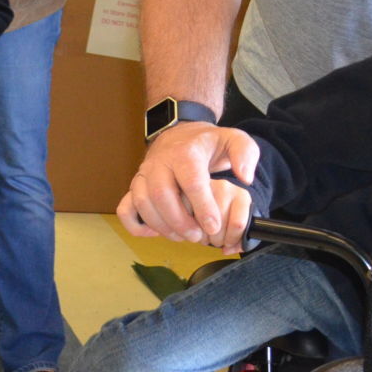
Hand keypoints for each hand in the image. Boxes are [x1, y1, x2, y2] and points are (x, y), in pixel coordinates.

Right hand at [118, 123, 259, 243]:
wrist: (180, 134)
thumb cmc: (208, 143)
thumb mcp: (233, 139)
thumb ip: (245, 154)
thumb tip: (245, 178)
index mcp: (185, 152)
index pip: (190, 181)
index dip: (202, 206)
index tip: (214, 225)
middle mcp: (159, 162)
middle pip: (161, 194)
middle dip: (180, 221)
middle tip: (198, 236)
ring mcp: (144, 174)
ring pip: (142, 202)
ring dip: (161, 225)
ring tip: (183, 237)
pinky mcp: (136, 186)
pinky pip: (125, 208)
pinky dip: (135, 225)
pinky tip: (154, 233)